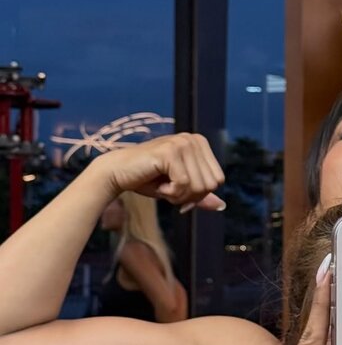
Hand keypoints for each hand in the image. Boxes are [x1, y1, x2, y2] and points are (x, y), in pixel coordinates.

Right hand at [90, 134, 225, 210]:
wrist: (118, 174)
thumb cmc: (148, 180)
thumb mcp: (179, 189)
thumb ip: (200, 196)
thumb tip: (222, 206)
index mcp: (199, 143)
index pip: (218, 180)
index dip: (199, 193)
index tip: (178, 188)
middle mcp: (193, 139)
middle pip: (211, 185)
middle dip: (190, 196)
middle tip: (169, 188)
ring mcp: (182, 142)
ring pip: (199, 187)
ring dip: (179, 195)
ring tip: (162, 184)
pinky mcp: (170, 151)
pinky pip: (183, 185)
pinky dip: (170, 193)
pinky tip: (157, 183)